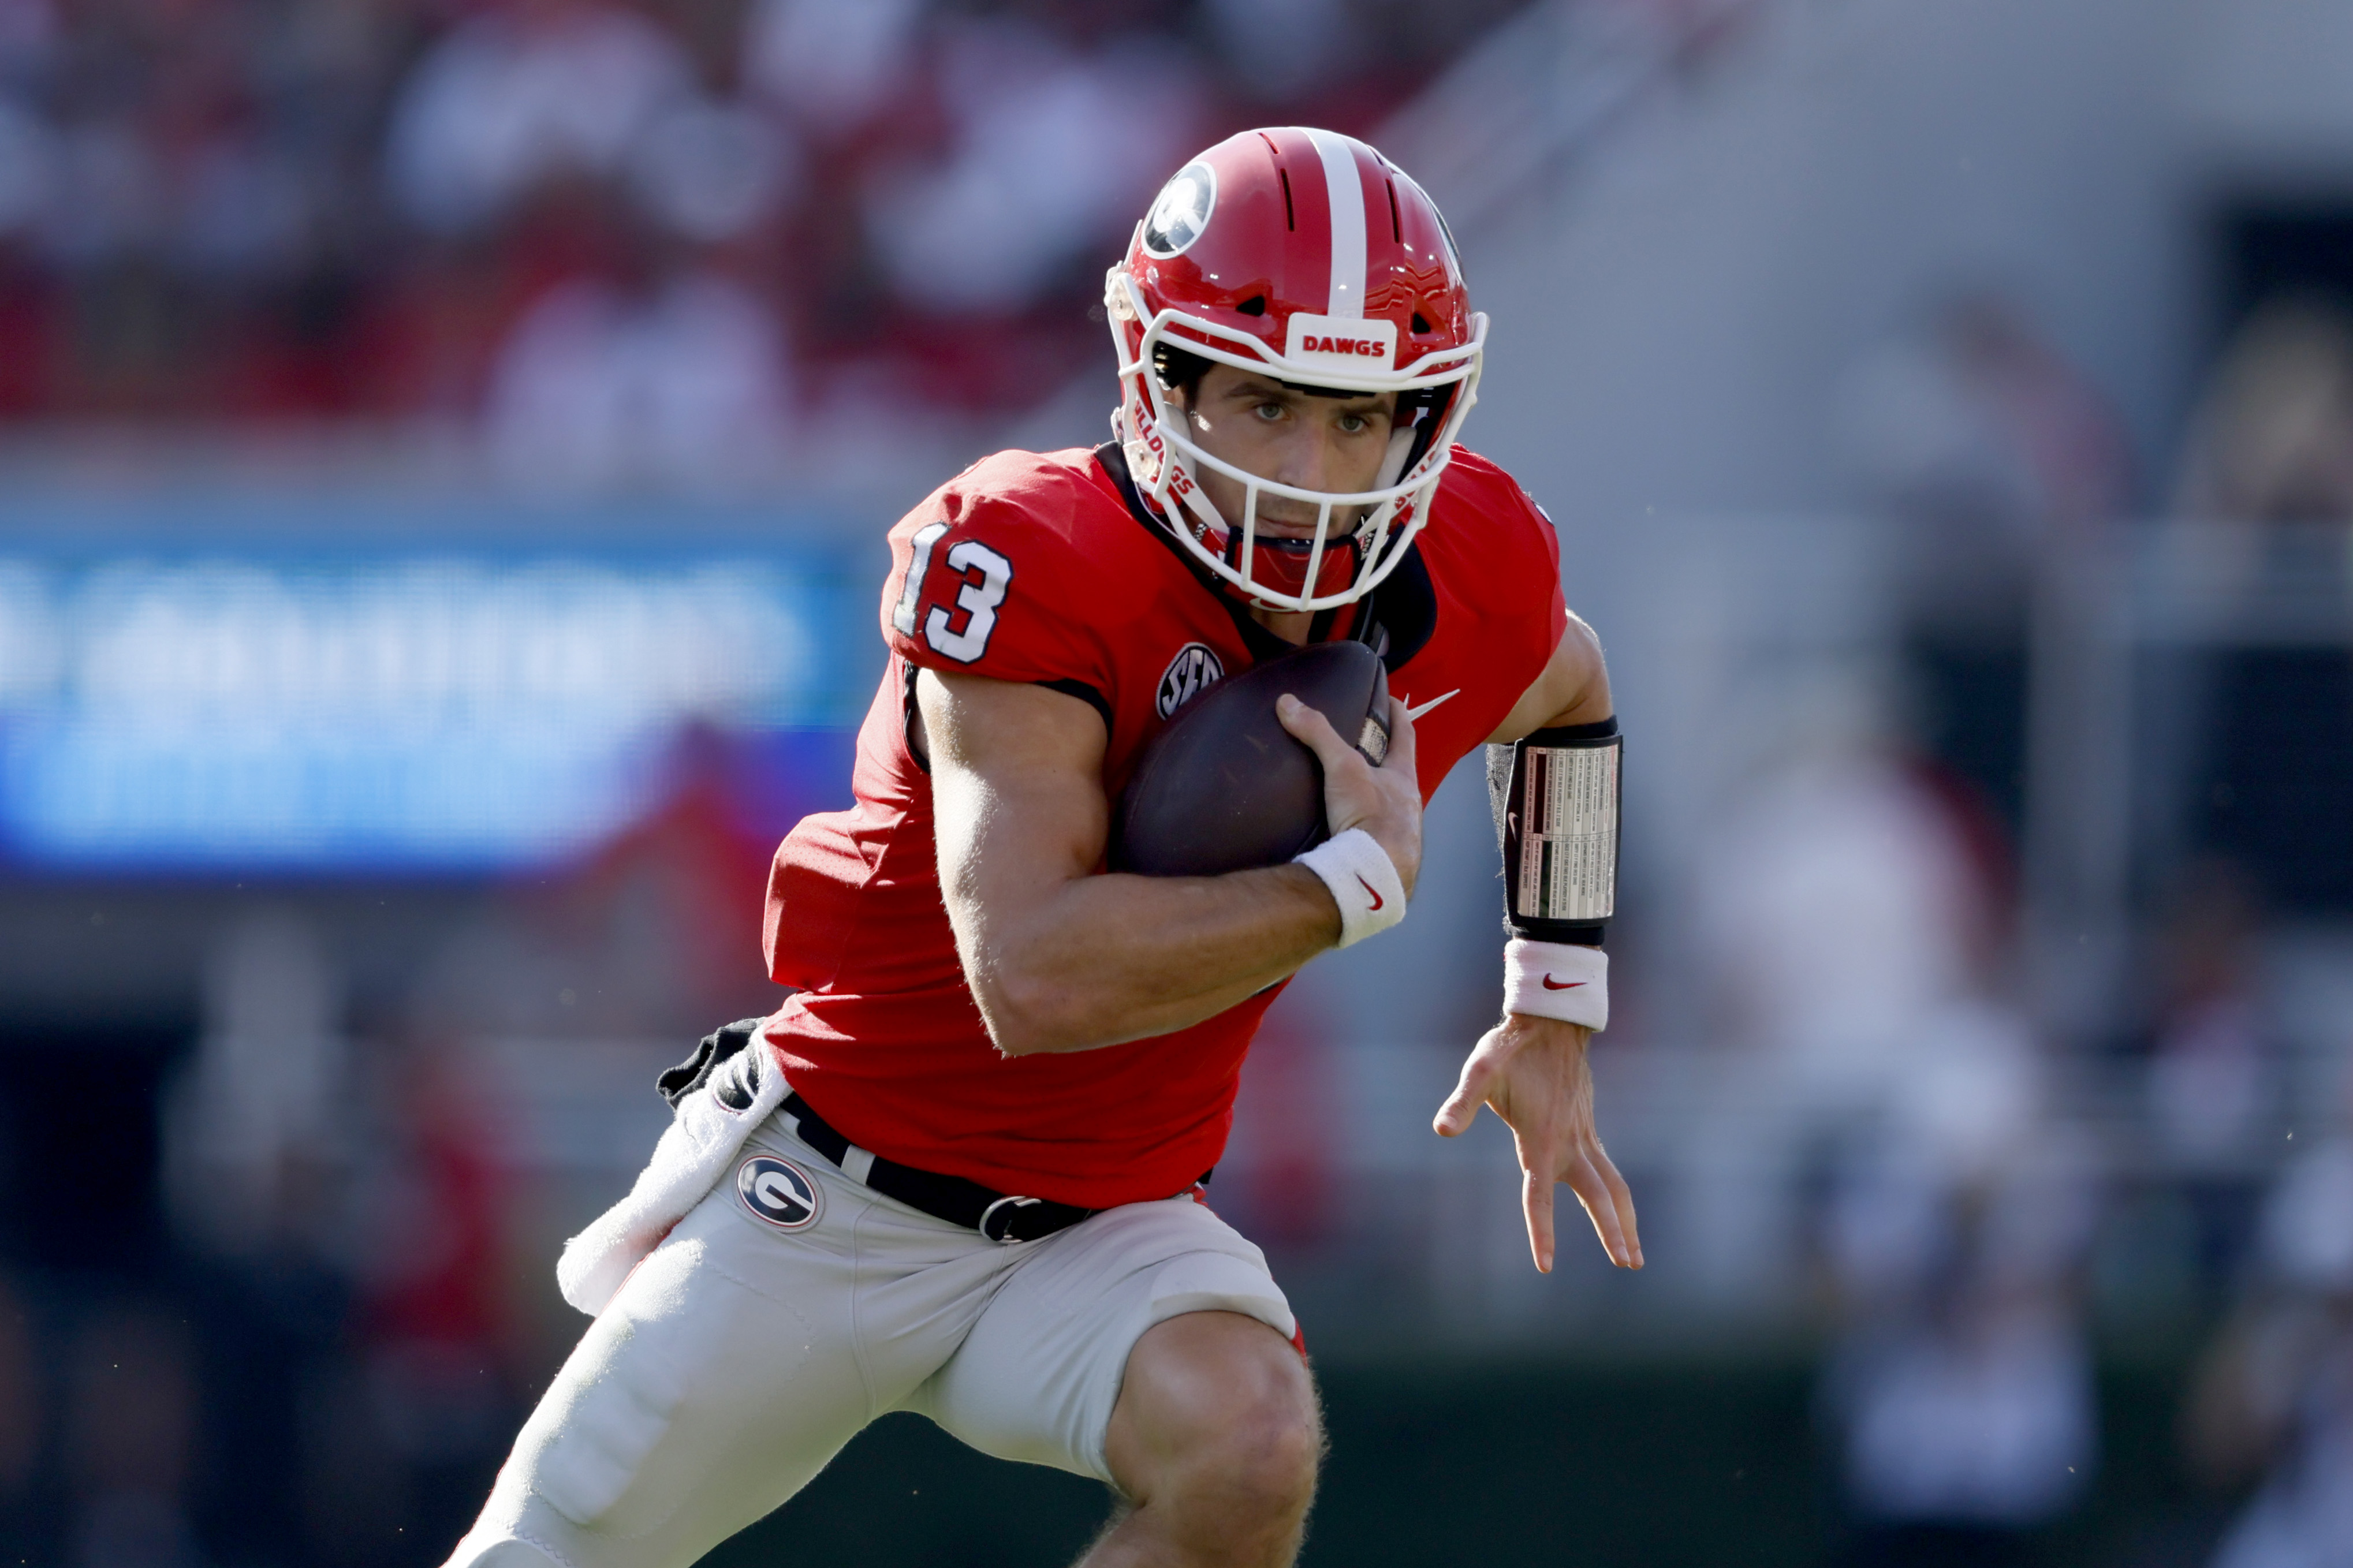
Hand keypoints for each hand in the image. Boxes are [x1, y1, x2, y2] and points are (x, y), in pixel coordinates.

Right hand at [1276, 692, 1421, 896]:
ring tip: (1345, 791)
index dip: (1399, 716)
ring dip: (1371, 798)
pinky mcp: (1382, 858)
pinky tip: (1341, 830)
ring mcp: (1398, 835)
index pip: (1406, 737)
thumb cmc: (1371, 815)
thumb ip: (1318, 734)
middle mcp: (1408, 806)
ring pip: (1386, 808)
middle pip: (1397, 775)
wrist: (1375, 875)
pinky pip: (1371, 836)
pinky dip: (1359, 828)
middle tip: (1360, 749)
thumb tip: (1288, 702)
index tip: (1392, 700)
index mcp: (1405, 780)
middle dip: (1382, 761)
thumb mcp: (1344, 768)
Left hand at [1433, 1013, 1640, 1272]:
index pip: (1540, 1196)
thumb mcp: (1480, 1071)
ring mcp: (1583, 1136)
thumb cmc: (1509, 1048)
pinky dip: (1619, 1198)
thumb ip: (1462, 1103)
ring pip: (1613, 1187)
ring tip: (1634, 1258)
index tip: (1545, 1267)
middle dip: (1613, 1232)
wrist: (1551, 1022)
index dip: (1542, 1232)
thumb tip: (1441, 1129)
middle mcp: (1569, 1143)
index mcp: (1541, 1138)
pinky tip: (1618, 1212)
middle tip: (1628, 1266)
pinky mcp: (1587, 1128)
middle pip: (1597, 1196)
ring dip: (1626, 1221)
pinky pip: (1609, 1171)